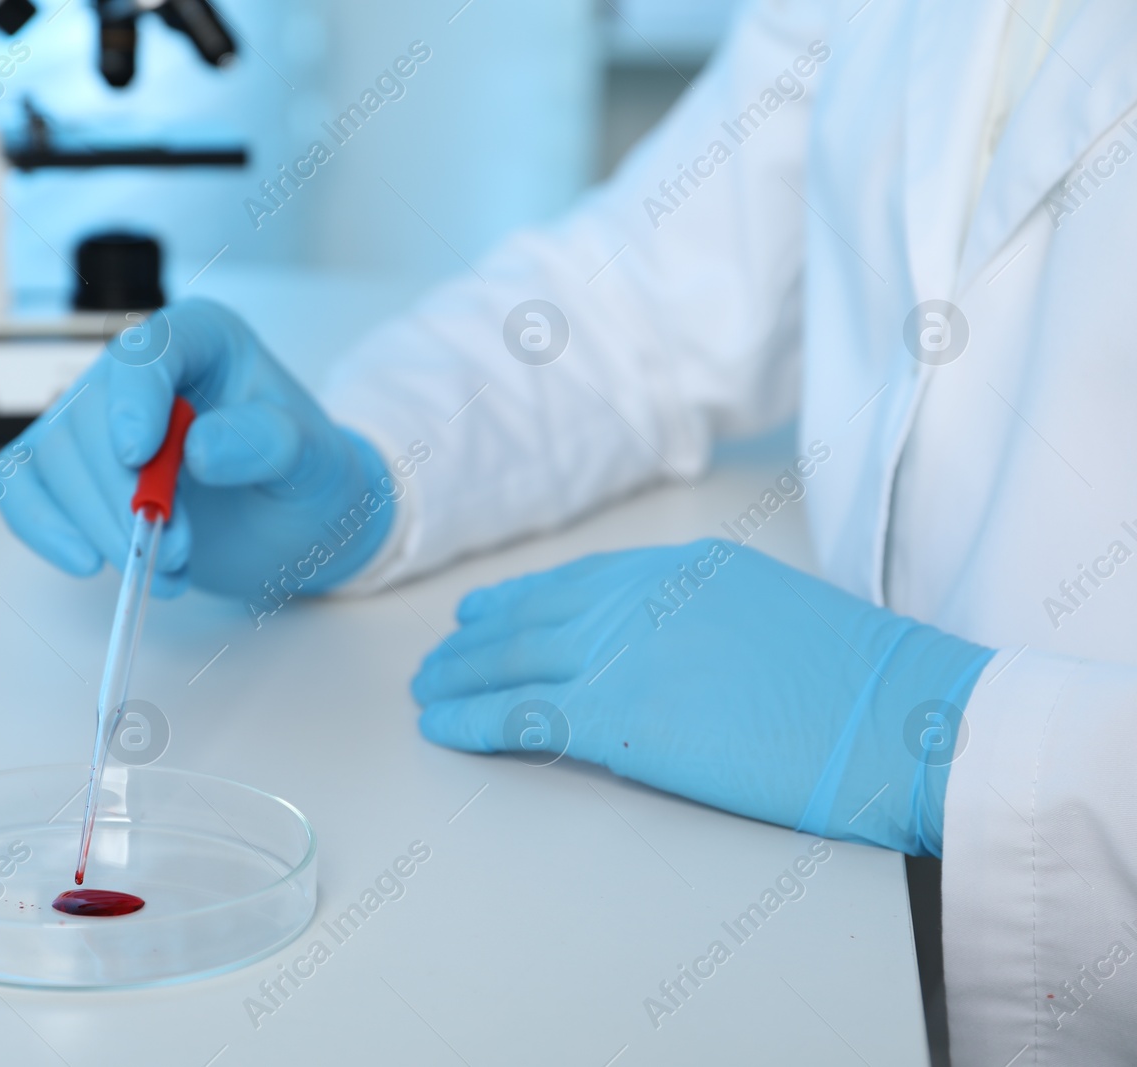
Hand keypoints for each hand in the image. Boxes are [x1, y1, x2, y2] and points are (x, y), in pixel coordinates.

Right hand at [0, 300, 393, 599]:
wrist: (296, 525)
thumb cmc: (306, 477)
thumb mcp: (315, 459)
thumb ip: (269, 443)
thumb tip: (200, 449)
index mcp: (201, 340)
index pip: (147, 350)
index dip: (134, 397)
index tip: (137, 454)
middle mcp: (140, 372)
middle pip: (89, 415)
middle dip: (121, 493)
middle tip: (170, 548)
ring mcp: (99, 420)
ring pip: (53, 457)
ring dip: (98, 524)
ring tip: (162, 569)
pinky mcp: (75, 471)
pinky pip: (24, 485)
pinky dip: (42, 526)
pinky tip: (85, 560)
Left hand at [410, 540, 995, 855]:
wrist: (905, 719)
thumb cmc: (862, 683)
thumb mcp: (772, 612)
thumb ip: (703, 617)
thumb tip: (666, 644)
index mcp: (680, 567)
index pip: (575, 582)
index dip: (518, 600)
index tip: (481, 613)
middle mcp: (639, 598)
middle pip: (530, 619)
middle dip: (474, 642)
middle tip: (436, 658)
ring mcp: (624, 654)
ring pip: (512, 663)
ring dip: (458, 679)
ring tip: (426, 692)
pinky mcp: (618, 717)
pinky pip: (519, 716)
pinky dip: (472, 721)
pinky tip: (442, 729)